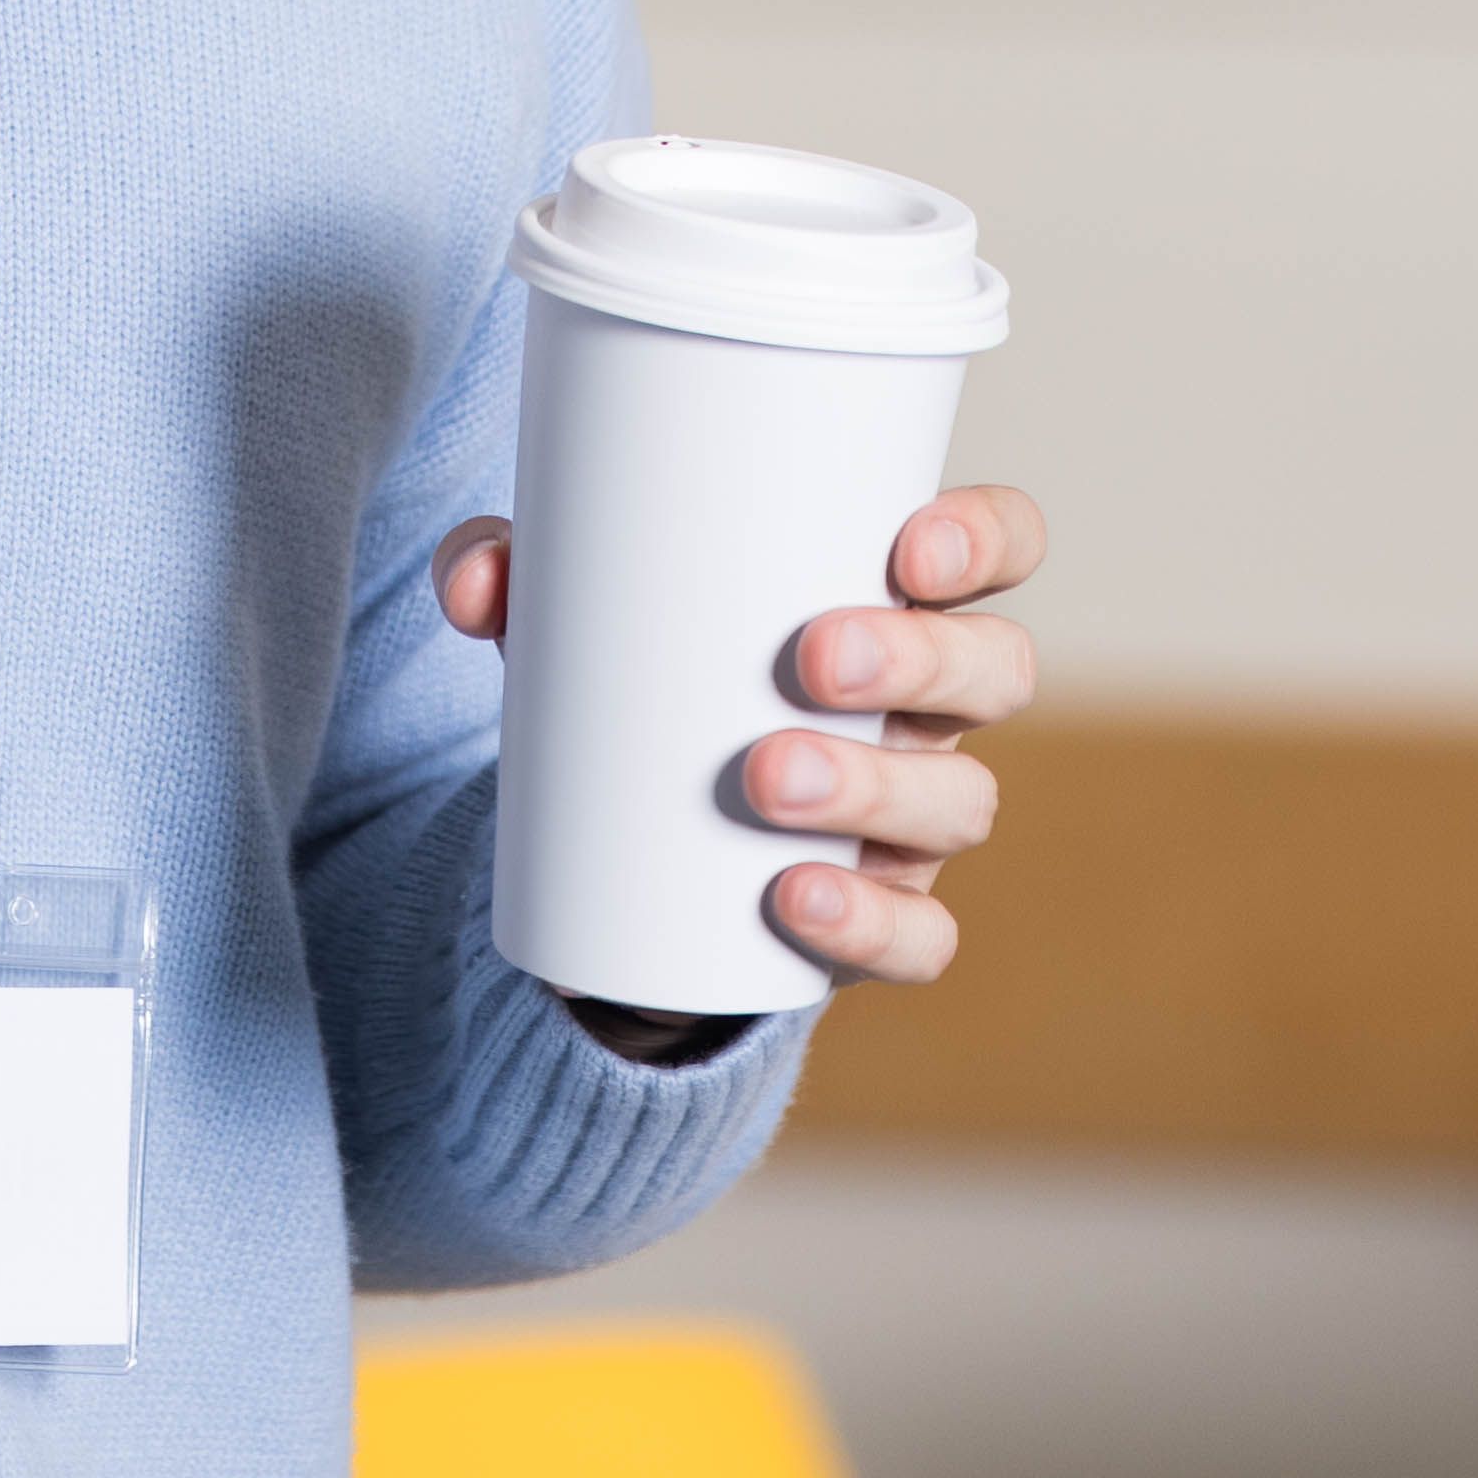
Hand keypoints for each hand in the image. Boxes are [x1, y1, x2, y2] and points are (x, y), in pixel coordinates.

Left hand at [434, 485, 1045, 1013]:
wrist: (625, 861)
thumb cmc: (640, 682)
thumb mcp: (578, 619)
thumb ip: (517, 577)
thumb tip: (479, 580)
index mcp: (890, 601)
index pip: (999, 549)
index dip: (984, 539)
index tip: (909, 546)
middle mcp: (927, 708)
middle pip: (996, 671)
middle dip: (920, 659)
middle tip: (811, 658)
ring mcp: (912, 820)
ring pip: (961, 801)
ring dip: (875, 786)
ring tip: (765, 778)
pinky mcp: (879, 920)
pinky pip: (919, 938)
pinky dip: (867, 924)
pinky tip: (794, 900)